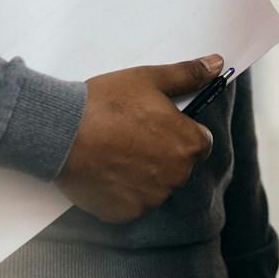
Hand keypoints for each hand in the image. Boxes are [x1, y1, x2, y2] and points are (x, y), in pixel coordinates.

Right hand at [55, 55, 220, 222]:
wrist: (62, 132)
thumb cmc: (106, 104)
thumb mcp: (151, 79)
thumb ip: (189, 75)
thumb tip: (217, 64)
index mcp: (188, 145)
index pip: (199, 143)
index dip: (180, 132)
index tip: (159, 125)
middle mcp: (176, 176)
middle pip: (178, 166)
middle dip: (162, 153)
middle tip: (132, 136)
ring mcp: (151, 198)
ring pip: (156, 186)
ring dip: (143, 174)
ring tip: (117, 152)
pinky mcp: (125, 213)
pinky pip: (132, 204)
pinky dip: (123, 192)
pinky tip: (107, 172)